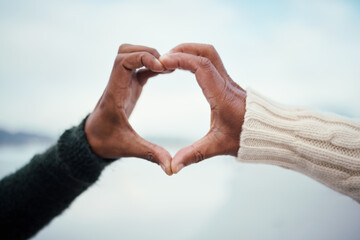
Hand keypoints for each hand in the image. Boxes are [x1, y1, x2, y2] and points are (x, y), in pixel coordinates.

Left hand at [85, 44, 172, 174]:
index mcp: (114, 93)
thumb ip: (151, 154)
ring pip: (131, 55)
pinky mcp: (128, 86)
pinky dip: (152, 65)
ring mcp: (122, 83)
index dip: (142, 58)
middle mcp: (116, 84)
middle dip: (146, 52)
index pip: (122, 62)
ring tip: (168, 67)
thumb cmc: (106, 142)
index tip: (160, 67)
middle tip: (165, 65)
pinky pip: (139, 67)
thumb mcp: (130, 148)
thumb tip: (171, 168)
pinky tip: (166, 71)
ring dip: (149, 56)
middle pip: (125, 51)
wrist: (92, 141)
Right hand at [159, 43, 246, 173]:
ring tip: (171, 60)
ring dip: (190, 52)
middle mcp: (225, 83)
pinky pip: (211, 62)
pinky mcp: (227, 83)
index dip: (181, 60)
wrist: (270, 132)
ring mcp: (227, 81)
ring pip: (210, 54)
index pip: (201, 66)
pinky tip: (185, 68)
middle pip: (206, 52)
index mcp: (222, 95)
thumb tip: (172, 168)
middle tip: (164, 58)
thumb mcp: (217, 146)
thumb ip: (193, 155)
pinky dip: (195, 59)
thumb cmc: (246, 138)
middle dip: (183, 49)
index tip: (163, 62)